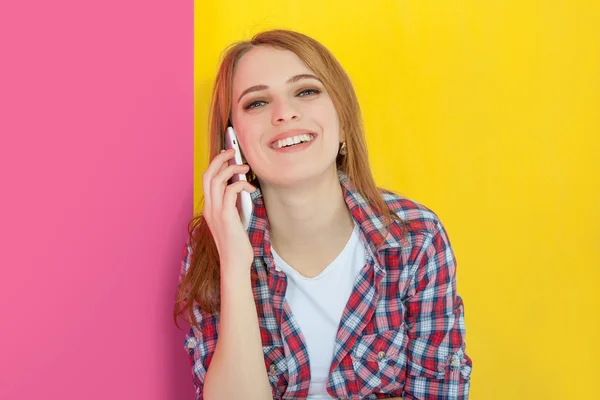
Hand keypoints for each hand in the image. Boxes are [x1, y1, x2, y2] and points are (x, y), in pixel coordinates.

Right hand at [202, 148, 255, 272]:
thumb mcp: (233, 219)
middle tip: (233, 151)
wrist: (235, 262)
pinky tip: (250, 188)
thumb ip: (233, 204)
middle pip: (208, 174)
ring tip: (245, 168)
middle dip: (219, 159)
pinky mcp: (226, 216)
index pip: (206, 179)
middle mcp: (209, 208)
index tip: (226, 154)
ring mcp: (216, 212)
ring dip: (232, 169)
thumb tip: (241, 186)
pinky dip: (241, 184)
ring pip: (217, 179)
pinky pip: (231, 190)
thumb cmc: (237, 243)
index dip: (215, 163)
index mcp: (209, 208)